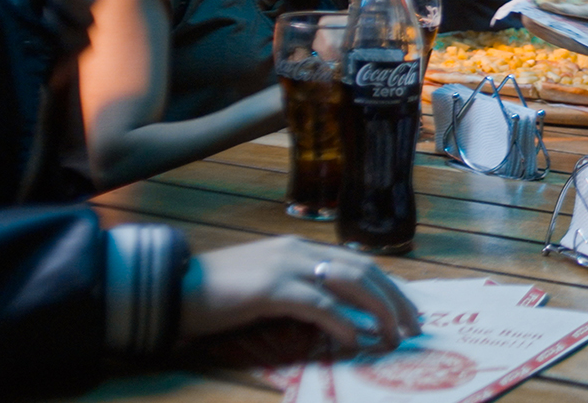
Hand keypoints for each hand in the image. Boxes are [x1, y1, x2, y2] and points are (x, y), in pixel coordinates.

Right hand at [179, 237, 419, 349]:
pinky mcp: (272, 288)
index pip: (359, 262)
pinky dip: (342, 321)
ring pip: (350, 282)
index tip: (408, 310)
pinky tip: (356, 339)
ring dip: (379, 310)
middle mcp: (301, 250)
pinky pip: (319, 303)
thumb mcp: (267, 286)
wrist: (174, 287)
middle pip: (365, 270)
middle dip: (395, 299)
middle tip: (414, 327)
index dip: (388, 286)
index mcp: (302, 247)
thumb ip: (300, 290)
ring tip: (395, 336)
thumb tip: (338, 315)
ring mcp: (287, 266)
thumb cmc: (219, 293)